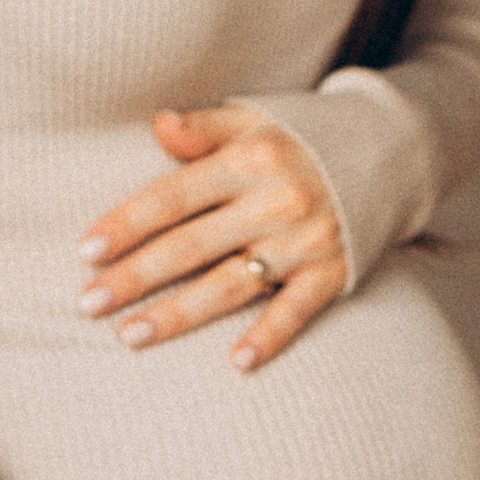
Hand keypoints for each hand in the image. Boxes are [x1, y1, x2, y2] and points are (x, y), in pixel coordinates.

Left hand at [78, 106, 348, 371]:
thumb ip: (205, 126)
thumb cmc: (303, 138)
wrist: (392, 152)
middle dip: (136, 277)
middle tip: (89, 303)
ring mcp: (306, 240)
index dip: (128, 224)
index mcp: (250, 159)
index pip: (174, 196)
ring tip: (130, 336)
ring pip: (231, 284)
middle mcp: (276, 200)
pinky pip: (297, 310)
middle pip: (192, 245)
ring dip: (179, 314)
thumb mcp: (255, 118)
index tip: (87, 252)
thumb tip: (158, 124)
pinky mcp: (334, 272)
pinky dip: (270, 336)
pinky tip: (237, 362)